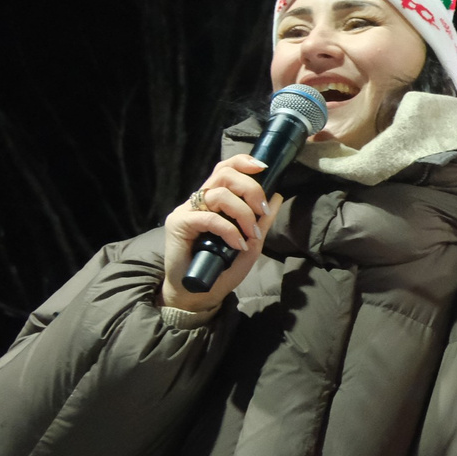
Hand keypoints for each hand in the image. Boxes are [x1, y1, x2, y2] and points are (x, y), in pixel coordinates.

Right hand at [160, 153, 277, 311]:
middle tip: (262, 211)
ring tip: (250, 235)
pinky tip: (237, 244)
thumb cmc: (221, 268)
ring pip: (219, 194)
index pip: (225, 168)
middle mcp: (199, 201)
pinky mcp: (179, 224)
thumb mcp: (249, 244)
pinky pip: (209, 218)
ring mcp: (187, 211)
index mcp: (214, 200)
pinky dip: (229, 230)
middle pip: (224, 174)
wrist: (198, 293)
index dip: (243, 163)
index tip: (264, 169)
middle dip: (250, 189)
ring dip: (243, 214)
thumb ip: (261, 222)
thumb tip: (277, 197)